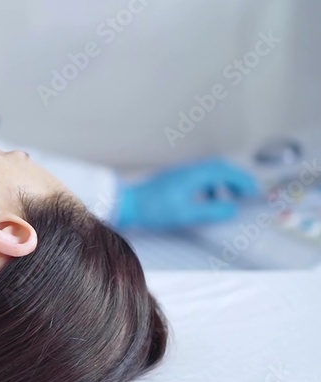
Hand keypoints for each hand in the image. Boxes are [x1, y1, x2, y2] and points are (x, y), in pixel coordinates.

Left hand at [117, 159, 259, 229]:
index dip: (244, 181)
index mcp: (195, 174)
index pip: (227, 171)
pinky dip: (211, 186)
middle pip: (222, 167)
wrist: (127, 203)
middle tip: (247, 196)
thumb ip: (212, 211)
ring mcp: (182, 172)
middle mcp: (190, 169)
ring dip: (225, 183)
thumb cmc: (154, 209)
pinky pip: (201, 177)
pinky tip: (208, 201)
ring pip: (211, 172)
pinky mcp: (176, 178)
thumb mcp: (186, 214)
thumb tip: (233, 209)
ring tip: (230, 201)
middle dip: (238, 180)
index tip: (255, 193)